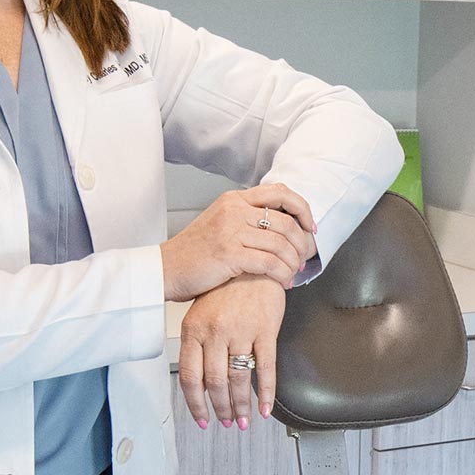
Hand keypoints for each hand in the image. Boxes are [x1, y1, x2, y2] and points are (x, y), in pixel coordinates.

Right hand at [159, 185, 315, 300]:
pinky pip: (270, 262)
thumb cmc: (192, 254)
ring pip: (281, 243)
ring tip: (293, 273)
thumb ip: (244, 219)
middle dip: (302, 243)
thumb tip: (280, 226)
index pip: (280, 192)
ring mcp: (231, 230)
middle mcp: (233, 210)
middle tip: (304, 259)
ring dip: (294, 262)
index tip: (310, 228)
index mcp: (233, 199)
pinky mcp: (229, 253)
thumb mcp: (219, 224)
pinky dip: (282, 274)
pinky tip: (283, 282)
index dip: (302, 209)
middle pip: (286, 220)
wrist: (164, 269)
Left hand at [178, 277, 285, 428]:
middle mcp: (215, 332)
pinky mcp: (265, 330)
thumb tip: (200, 383)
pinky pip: (265, 368)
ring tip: (244, 420)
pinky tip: (265, 407)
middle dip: (221, 409)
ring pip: (239, 379)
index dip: (196, 403)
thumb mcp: (201, 313)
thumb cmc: (226, 289)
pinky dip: (266, 392)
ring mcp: (241, 331)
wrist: (252, 263)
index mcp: (194, 329)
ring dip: (241, 405)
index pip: (191, 377)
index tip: (202, 419)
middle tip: (227, 422)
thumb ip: (198, 345)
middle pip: (215, 383)